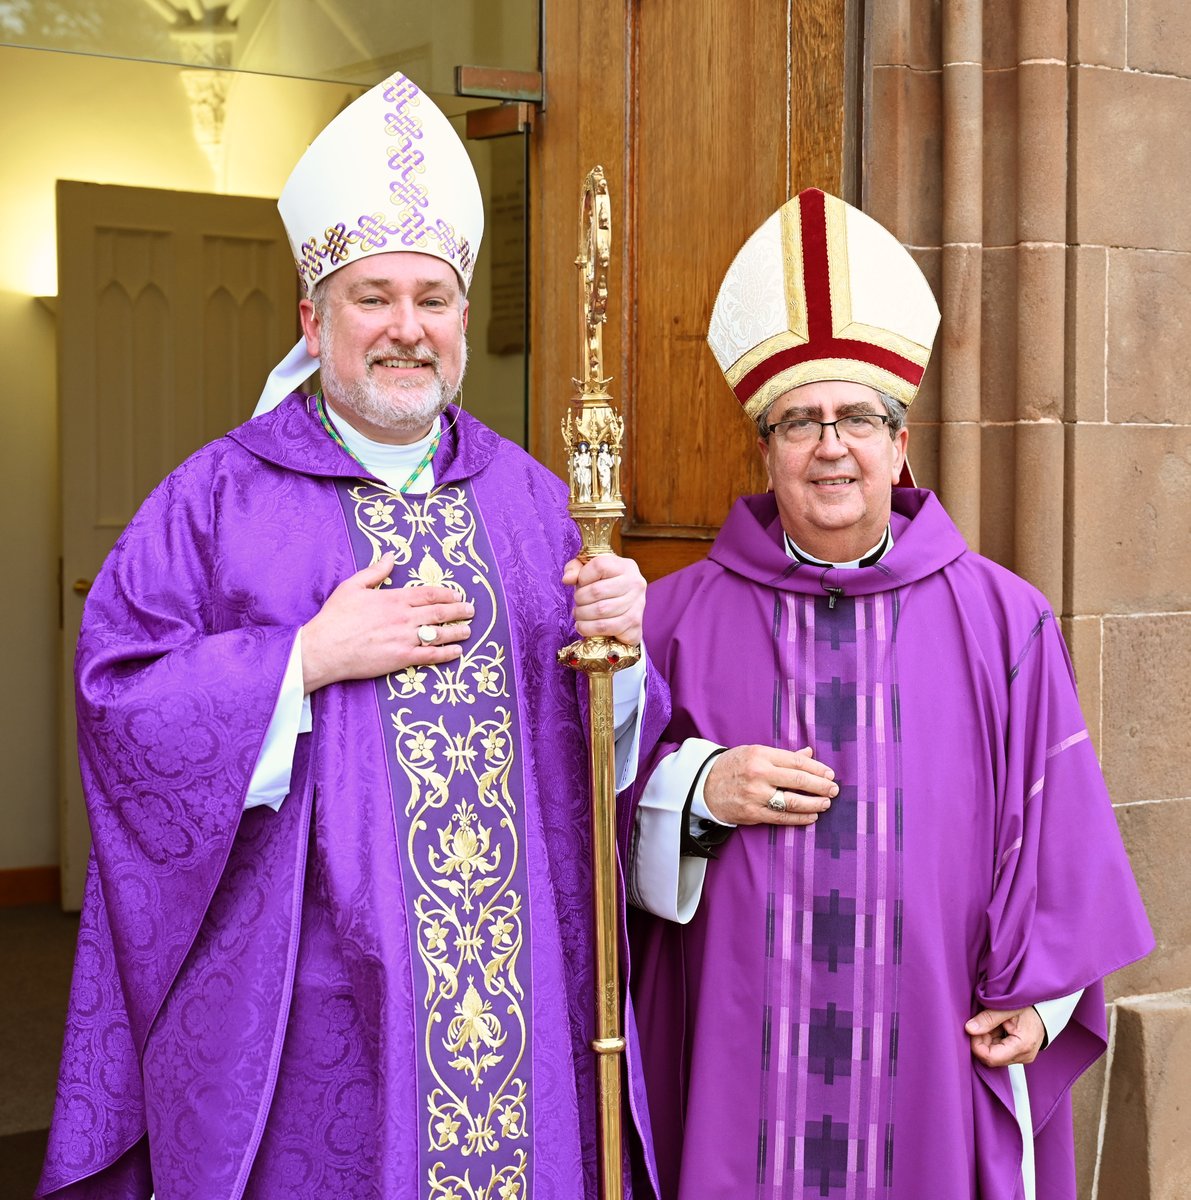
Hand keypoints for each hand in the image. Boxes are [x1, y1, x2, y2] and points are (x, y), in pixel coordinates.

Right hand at [301, 552, 473, 691]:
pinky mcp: (402, 658)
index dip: (446, 594)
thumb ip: (375, 572)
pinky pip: (430, 656)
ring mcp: (405, 638)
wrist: (324, 648)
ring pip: (439, 634)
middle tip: (471, 610)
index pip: (428, 594)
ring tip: (468, 630)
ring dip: (457, 632)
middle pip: (439, 613)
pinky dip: (446, 654)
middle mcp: (404, 617)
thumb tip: (391, 556)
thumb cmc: (335, 617)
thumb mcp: (352, 586)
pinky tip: (457, 652)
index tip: (457, 595)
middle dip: (458, 611)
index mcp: (394, 598)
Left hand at [562, 554, 645, 644]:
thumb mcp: (588, 571)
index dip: (583, 577)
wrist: (625, 612)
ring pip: (600, 610)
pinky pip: (605, 627)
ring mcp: (637, 605)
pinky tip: (583, 626)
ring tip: (578, 614)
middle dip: (580, 599)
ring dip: (582, 615)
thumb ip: (575, 568)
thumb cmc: (603, 587)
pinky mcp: (634, 624)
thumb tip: (567, 579)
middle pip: (597, 591)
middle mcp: (636, 583)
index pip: (599, 566)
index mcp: (626, 566)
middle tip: (577, 603)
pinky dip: (588, 628)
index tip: (580, 584)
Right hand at [703, 744, 837, 825]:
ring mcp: (756, 795)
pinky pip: (782, 817)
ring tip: (826, 803)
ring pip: (793, 801)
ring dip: (814, 803)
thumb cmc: (731, 766)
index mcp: (760, 755)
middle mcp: (759, 774)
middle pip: (799, 781)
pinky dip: (800, 818)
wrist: (703, 786)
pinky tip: (812, 816)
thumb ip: (783, 756)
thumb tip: (809, 754)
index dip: (817, 769)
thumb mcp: (754, 753)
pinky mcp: (753, 813)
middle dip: (821, 786)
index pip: (797, 762)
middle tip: (834, 789)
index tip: (829, 774)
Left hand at [965, 1006, 1045, 1067]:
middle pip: (991, 1057)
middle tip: (980, 1023)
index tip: (972, 1030)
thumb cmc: (1030, 1006)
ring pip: (994, 1055)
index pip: (990, 1058)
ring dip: (987, 1039)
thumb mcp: (1007, 1008)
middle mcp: (1024, 1056)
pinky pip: (1001, 1052)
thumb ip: (988, 1018)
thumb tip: (969, 1029)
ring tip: (991, 1023)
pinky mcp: (1020, 1054)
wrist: (1046, 1008)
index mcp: (1022, 1047)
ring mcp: (1022, 1056)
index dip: (976, 1045)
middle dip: (981, 1041)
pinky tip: (996, 1027)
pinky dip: (993, 1040)